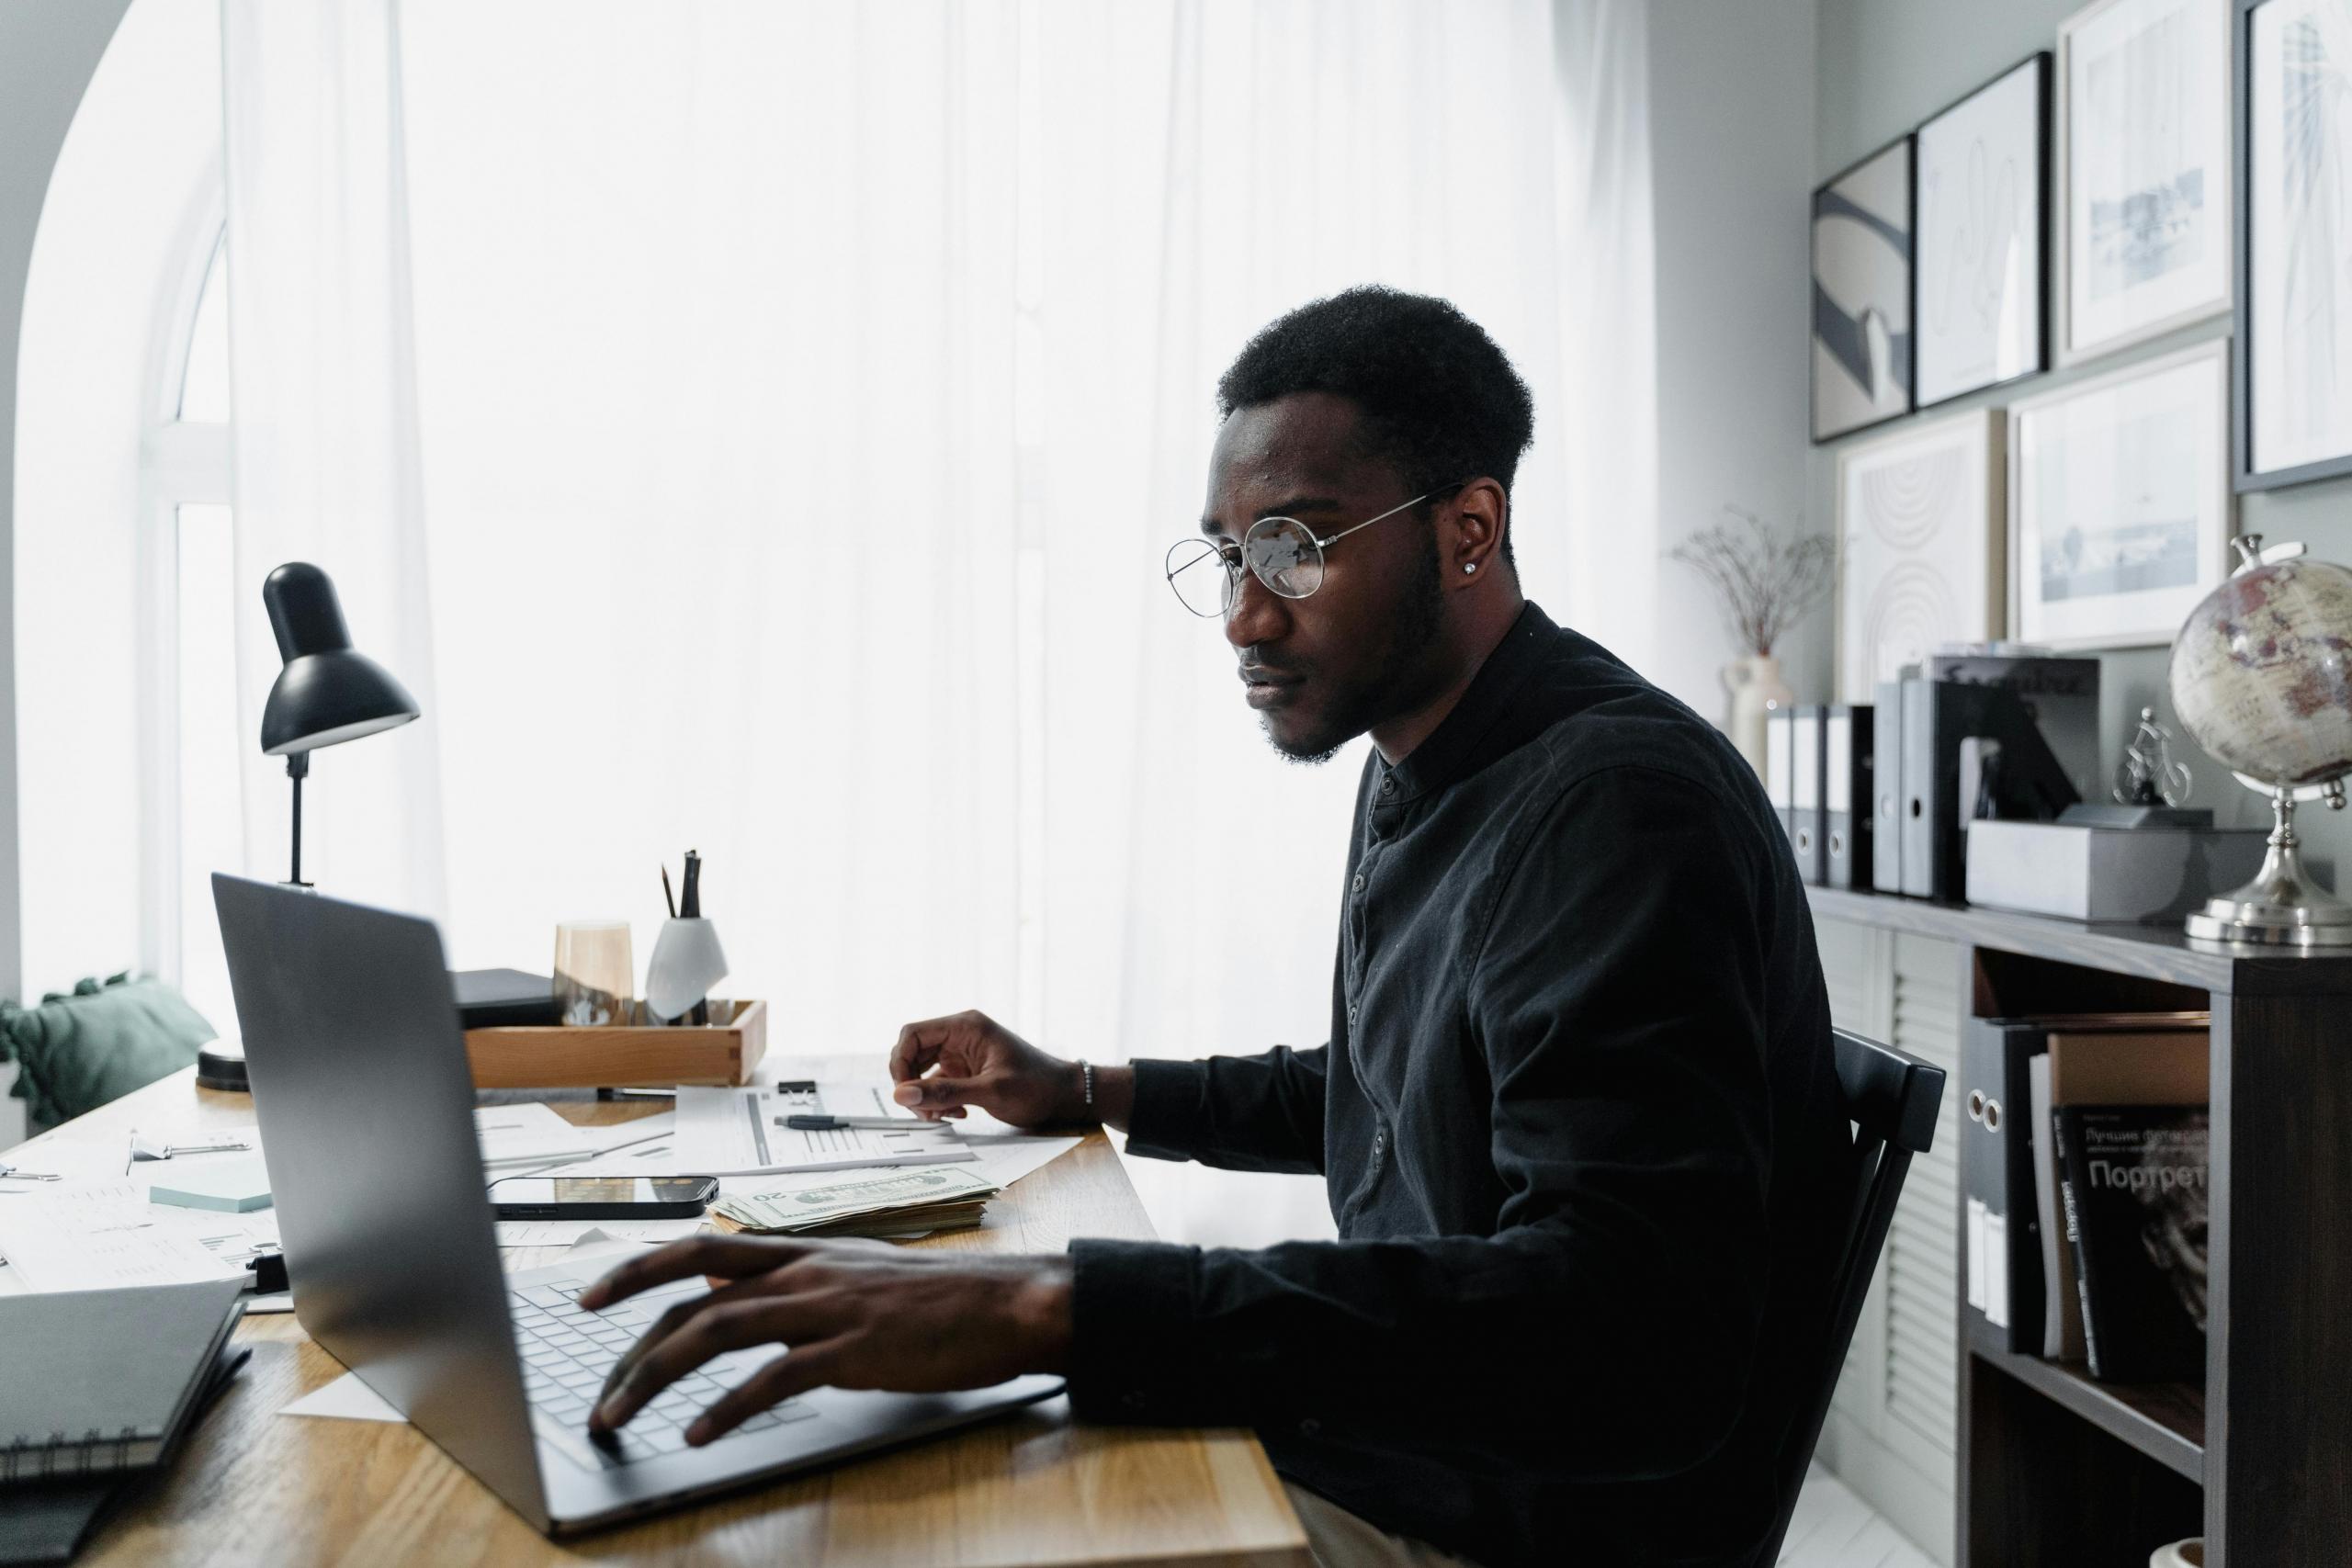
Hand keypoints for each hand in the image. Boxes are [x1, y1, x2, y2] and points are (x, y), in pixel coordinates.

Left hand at [579, 1235, 1071, 1444]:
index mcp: (804, 1253)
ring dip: (657, 1377)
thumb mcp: (857, 1275)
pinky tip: (701, 1435)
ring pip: (717, 1332)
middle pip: (693, 1293)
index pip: (702, 1250)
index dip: (640, 1269)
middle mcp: (805, 1273)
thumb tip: (736, 1290)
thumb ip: (797, 1283)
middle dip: (630, 1338)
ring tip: (622, 1416)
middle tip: (596, 1385)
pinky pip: (774, 1380)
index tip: (593, 1295)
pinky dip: (728, 1409)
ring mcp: (827, 1309)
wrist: (1008, 1302)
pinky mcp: (853, 1351)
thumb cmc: (941, 1298)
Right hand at [888, 1009, 1092, 1126]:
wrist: (1065, 1096)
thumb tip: (900, 1094)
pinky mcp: (965, 1071)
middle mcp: (960, 1036)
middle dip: (911, 1083)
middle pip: (913, 1053)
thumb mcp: (990, 1092)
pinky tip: (957, 1114)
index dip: (900, 1061)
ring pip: (922, 1071)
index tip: (904, 1092)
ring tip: (942, 1116)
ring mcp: (961, 1054)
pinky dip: (939, 1101)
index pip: (913, 1034)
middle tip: (924, 1110)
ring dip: (925, 1096)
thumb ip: (945, 1093)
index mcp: (965, 1026)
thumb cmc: (1036, 1087)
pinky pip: (937, 1083)